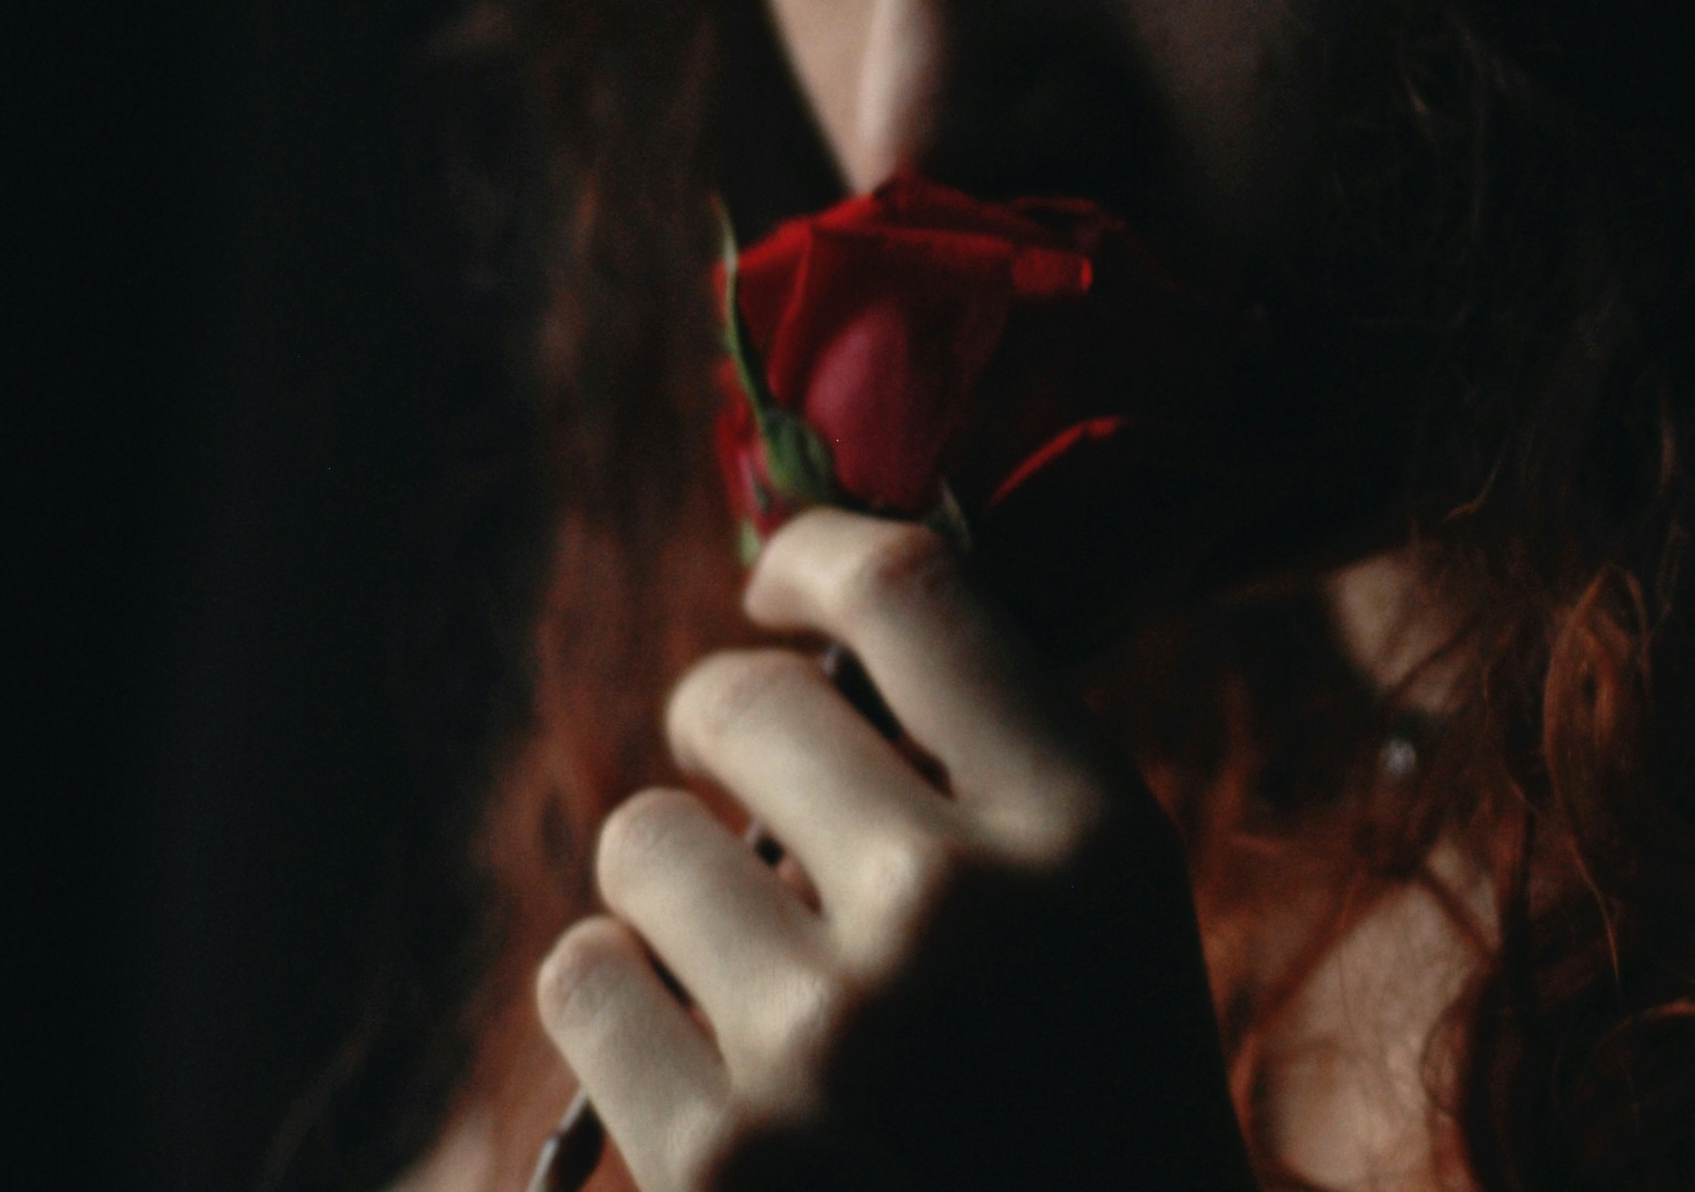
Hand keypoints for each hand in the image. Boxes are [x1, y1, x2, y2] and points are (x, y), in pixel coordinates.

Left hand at [537, 509, 1254, 1191]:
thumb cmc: (1095, 1104)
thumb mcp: (1112, 911)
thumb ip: (986, 765)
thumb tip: (790, 628)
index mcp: (1086, 826)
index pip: (908, 588)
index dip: (814, 562)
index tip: (782, 593)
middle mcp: (957, 907)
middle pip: (736, 702)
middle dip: (728, 739)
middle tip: (760, 807)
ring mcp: (826, 1037)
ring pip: (639, 841)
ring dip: (672, 890)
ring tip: (751, 969)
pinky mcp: (716, 1159)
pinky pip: (582, 979)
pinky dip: (622, 1003)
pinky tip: (700, 1056)